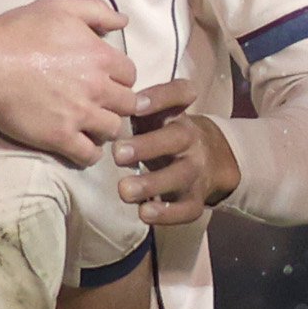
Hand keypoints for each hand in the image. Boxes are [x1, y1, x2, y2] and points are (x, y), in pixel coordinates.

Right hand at [0, 0, 130, 163]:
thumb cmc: (19, 31)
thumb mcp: (59, 6)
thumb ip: (96, 10)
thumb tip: (123, 21)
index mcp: (100, 56)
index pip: (130, 74)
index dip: (119, 77)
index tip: (106, 80)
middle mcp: (97, 88)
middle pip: (128, 104)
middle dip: (118, 103)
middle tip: (101, 102)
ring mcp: (80, 115)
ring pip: (114, 130)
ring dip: (106, 127)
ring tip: (91, 123)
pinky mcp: (60, 136)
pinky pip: (89, 155)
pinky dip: (89, 153)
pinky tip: (81, 144)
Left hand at [114, 80, 241, 221]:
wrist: (208, 161)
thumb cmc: (163, 134)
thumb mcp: (154, 114)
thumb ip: (132, 107)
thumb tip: (99, 103)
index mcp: (177, 114)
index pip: (180, 94)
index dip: (160, 97)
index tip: (135, 104)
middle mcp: (190, 140)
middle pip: (177, 139)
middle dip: (147, 146)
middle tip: (118, 153)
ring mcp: (195, 171)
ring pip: (180, 177)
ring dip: (152, 184)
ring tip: (124, 190)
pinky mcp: (195, 200)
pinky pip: (186, 209)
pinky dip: (167, 214)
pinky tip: (144, 213)